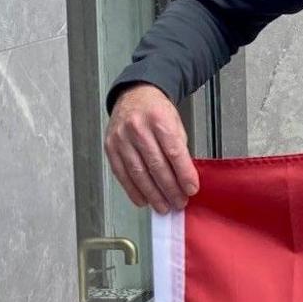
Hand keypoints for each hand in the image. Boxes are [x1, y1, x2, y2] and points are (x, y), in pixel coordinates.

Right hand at [104, 84, 198, 212]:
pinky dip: (133, 190)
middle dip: (169, 188)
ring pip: (138, 173)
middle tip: (179, 202)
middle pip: (156, 165)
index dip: (184, 174)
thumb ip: (179, 148)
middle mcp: (138, 129)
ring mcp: (121, 138)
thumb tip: (184, 178)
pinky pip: (122, 173)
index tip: (191, 189)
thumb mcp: (176, 123)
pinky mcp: (110, 147)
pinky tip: (143, 199)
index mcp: (159, 120)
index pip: (174, 152)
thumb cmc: (157, 111)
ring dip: (153, 194)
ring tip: (163, 206)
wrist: (134, 95)